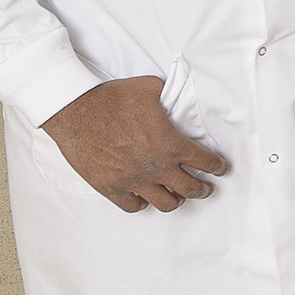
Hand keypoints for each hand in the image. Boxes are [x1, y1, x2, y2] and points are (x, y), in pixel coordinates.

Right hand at [45, 78, 230, 212]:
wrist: (75, 110)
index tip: (220, 168)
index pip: (207, 162)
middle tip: (205, 187)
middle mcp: (157, 167)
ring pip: (166, 203)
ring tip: (178, 195)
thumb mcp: (150, 88)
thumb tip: (175, 96)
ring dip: (176, 199)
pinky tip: (144, 197)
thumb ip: (169, 97)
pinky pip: (134, 206)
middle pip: (192, 189)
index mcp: (171, 144)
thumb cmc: (111, 98)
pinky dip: (142, 203)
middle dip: (203, 188)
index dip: (218, 166)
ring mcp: (134, 181)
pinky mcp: (111, 188)